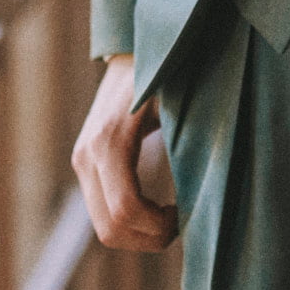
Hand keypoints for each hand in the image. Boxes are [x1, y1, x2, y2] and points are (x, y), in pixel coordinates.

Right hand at [73, 54, 179, 252]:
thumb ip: (188, 142)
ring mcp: (82, 161)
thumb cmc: (165, 73)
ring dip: (139, 235)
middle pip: (110, 229)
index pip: (126, 209)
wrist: (134, 50)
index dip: (158, 226)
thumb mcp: (178, 104)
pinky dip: (130, 222)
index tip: (184, 215)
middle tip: (180, 224)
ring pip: (104, 227)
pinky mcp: (86, 164)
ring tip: (170, 218)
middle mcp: (86, 155)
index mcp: (108, 142)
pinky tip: (157, 208)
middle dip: (149, 239)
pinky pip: (103, 211)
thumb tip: (207, 193)